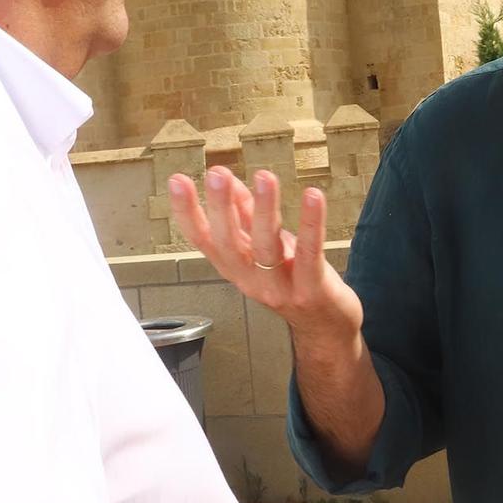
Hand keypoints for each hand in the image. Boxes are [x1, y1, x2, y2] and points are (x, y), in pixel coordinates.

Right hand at [169, 167, 362, 342]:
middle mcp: (251, 280)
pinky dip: (311, 225)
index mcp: (235, 267)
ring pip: (266, 248)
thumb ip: (245, 213)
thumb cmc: (293, 281)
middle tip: (216, 174)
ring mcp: (279, 289)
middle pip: (229, 244)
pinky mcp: (311, 290)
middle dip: (221, 207)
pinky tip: (314, 196)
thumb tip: (227, 178)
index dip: (187, 212)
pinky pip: (309, 254)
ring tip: (264, 176)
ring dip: (264, 210)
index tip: (177, 181)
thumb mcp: (263, 246)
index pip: (203, 240)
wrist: (325, 328)